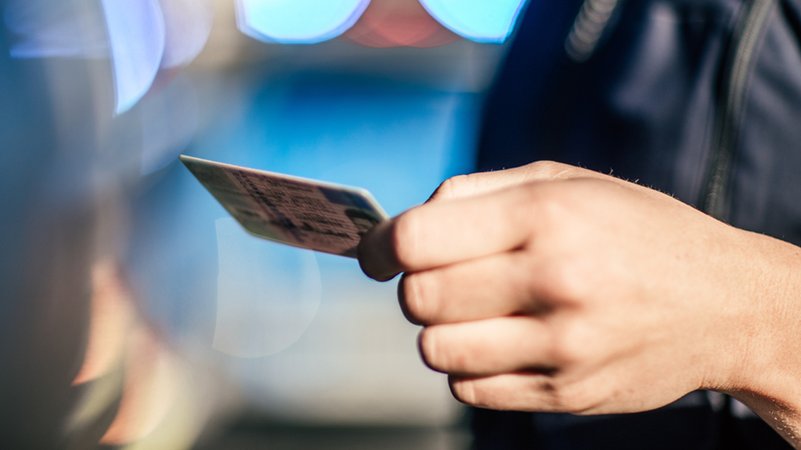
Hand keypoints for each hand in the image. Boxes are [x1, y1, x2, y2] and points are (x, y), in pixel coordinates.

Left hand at [358, 161, 800, 426]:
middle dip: (414, 287)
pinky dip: (469, 367)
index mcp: (546, 216)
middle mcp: (555, 281)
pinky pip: (471, 390)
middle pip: (418, 299)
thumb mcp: (563, 182)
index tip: (377, 254)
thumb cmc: (633, 230)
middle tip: (440, 279)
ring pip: (436, 350)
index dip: (380, 248)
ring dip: (439, 331)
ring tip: (474, 313)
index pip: (416, 240)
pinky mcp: (568, 394)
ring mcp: (563, 346)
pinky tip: (501, 343)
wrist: (723, 302)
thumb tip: (400, 229)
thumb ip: (475, 192)